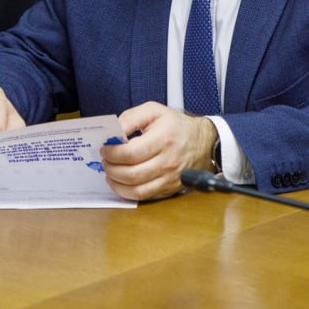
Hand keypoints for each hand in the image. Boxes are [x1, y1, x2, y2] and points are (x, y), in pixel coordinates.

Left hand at [101, 102, 217, 200]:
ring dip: (116, 183)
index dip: (112, 153)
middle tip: (105, 160)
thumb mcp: (153, 111)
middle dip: (110, 168)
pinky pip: (143, 197)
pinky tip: (121, 182)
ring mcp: (169, 178)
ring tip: (110, 171)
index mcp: (163, 139)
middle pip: (131, 174)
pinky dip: (126, 192)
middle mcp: (168, 161)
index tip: (105, 148)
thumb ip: (130, 118)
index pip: (130, 153)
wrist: (203, 142)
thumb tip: (113, 132)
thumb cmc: (176, 126)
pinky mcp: (169, 189)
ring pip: (136, 190)